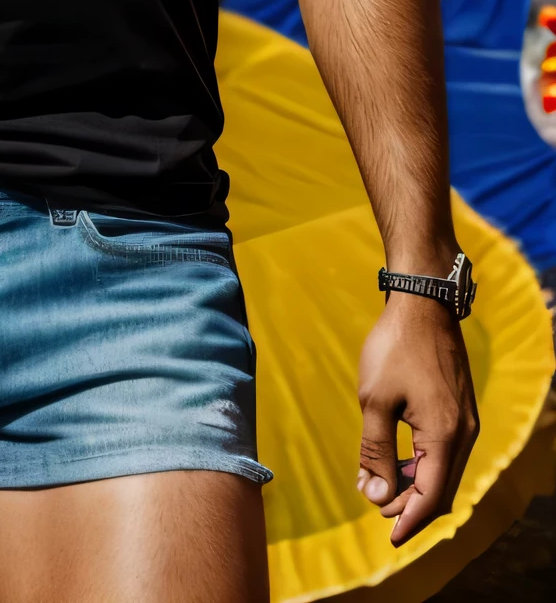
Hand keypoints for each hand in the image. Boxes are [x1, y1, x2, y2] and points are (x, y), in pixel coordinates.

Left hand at [357, 294, 477, 544]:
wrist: (422, 303)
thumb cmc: (394, 348)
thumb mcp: (374, 401)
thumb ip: (375, 452)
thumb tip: (375, 496)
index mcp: (445, 436)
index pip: (430, 496)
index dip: (410, 520)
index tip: (389, 537)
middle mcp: (464, 434)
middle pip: (441, 489)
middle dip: (411, 505)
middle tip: (378, 509)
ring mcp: (466, 421)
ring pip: (445, 471)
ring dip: (417, 485)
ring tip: (383, 488)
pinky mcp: (461, 410)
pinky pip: (446, 452)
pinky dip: (425, 464)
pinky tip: (400, 461)